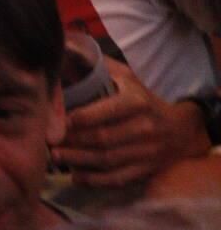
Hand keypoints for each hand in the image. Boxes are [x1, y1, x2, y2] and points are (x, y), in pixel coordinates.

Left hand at [59, 60, 209, 186]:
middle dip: (73, 141)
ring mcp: (146, 153)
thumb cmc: (143, 100)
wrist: (180, 130)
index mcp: (137, 102)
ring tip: (55, 157)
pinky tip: (76, 177)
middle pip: (104, 139)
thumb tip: (66, 49)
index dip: (81, 118)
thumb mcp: (127, 78)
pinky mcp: (145, 171)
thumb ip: (99, 66)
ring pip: (108, 160)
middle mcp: (144, 128)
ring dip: (79, 161)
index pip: (107, 111)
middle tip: (48, 141)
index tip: (58, 120)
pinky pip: (118, 179)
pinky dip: (95, 181)